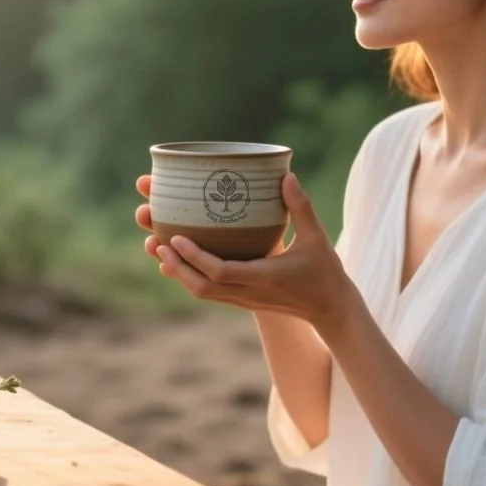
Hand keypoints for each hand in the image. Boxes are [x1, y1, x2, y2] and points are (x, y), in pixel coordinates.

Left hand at [134, 172, 356, 329]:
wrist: (330, 309)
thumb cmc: (325, 271)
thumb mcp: (317, 237)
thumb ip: (301, 207)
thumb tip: (286, 175)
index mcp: (264, 277)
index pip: (220, 272)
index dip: (195, 257)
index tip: (176, 237)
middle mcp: (249, 292)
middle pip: (201, 286)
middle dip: (175, 265)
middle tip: (156, 240)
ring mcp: (244, 299)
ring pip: (201, 292)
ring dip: (177, 272)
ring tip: (157, 247)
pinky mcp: (243, 300)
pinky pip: (209, 291)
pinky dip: (189, 277)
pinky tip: (177, 260)